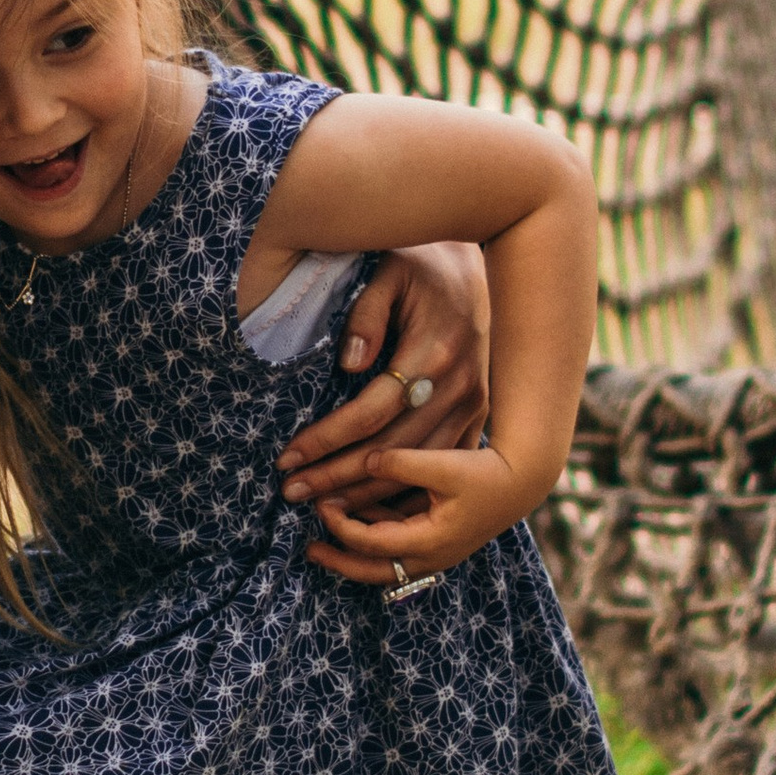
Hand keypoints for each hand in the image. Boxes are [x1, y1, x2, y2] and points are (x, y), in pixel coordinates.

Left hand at [278, 240, 490, 530]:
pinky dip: (406, 491)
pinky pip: (440, 466)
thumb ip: (367, 314)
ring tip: (321, 507)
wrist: (486, 270)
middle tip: (292, 492)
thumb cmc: (425, 267)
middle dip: (337, 476)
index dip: (327, 439)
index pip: (371, 411)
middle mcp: (459, 387)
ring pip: (416, 467)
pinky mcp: (479, 415)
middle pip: (390, 450)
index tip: (289, 457)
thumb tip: (350, 365)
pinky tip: (371, 505)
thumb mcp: (391, 273)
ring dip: (366, 492)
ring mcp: (474, 405)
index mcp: (434, 353)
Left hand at [310, 443, 533, 588]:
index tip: (322, 504)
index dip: (341, 526)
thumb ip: (400, 462)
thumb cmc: (485, 473)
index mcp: (429, 542)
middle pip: (373, 571)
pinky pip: (397, 546)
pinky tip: (359, 512)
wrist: (521, 481)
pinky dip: (375, 534)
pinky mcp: (437, 541)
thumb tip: (364, 460)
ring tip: (326, 533)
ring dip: (355, 549)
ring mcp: (434, 553)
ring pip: (384, 562)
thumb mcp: (442, 464)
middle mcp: (430, 557)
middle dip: (339, 562)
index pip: (371, 543)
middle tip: (310, 550)